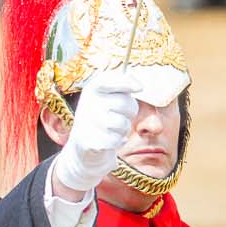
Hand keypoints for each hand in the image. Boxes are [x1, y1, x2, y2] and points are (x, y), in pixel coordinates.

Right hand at [49, 72, 138, 195]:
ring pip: (122, 123)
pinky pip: (115, 140)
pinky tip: (109, 141)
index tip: (140, 87)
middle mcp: (87, 102)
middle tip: (123, 116)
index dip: (126, 82)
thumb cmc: (104, 117)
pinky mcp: (88, 141)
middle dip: (131, 112)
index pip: (108, 80)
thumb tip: (138, 85)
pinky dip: (117, 142)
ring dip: (124, 129)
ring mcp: (86, 122)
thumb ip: (122, 86)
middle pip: (124, 103)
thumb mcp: (109, 97)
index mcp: (92, 89)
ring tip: (114, 129)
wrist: (84, 146)